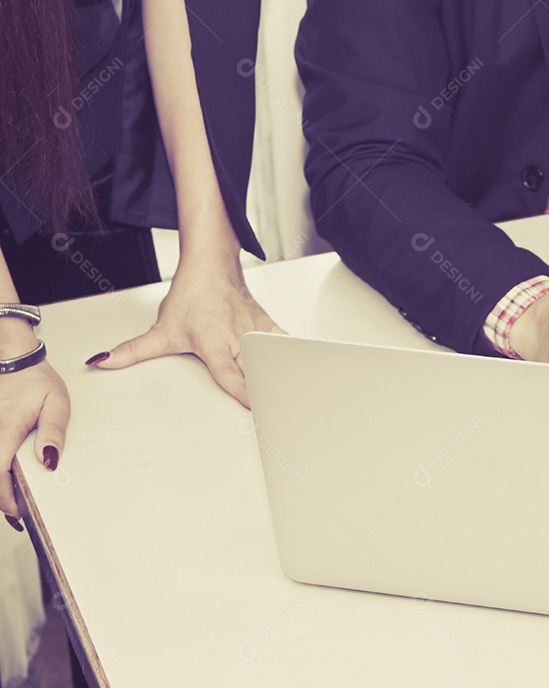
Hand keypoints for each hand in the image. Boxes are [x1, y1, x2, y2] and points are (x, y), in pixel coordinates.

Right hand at [0, 359, 69, 526]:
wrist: (13, 359)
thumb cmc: (36, 379)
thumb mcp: (57, 403)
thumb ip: (54, 431)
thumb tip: (49, 460)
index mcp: (5, 427)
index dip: (6, 497)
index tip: (19, 512)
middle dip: (0, 499)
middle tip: (18, 517)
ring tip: (13, 503)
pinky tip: (6, 480)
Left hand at [88, 258, 284, 407]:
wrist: (211, 265)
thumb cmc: (192, 296)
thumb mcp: (161, 329)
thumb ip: (132, 351)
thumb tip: (101, 361)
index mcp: (212, 342)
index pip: (230, 373)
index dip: (243, 392)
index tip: (255, 409)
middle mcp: (237, 338)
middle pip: (257, 370)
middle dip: (267, 393)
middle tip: (276, 415)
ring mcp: (256, 331)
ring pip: (275, 357)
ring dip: (283, 377)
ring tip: (293, 399)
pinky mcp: (268, 326)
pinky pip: (286, 344)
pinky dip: (293, 359)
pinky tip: (300, 373)